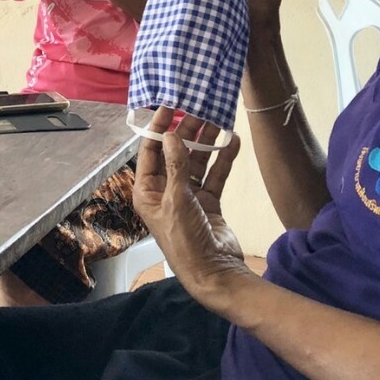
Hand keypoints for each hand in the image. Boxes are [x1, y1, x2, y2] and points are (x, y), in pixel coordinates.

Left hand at [132, 107, 250, 307]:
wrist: (214, 272)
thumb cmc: (185, 239)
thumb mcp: (177, 201)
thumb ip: (176, 166)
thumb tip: (171, 134)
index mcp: (146, 192)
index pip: (149, 152)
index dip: (158, 128)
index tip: (170, 106)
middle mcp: (165, 191)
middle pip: (175, 153)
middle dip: (186, 131)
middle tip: (199, 108)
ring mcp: (188, 196)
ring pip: (196, 161)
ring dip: (206, 142)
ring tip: (217, 118)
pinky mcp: (208, 202)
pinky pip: (215, 175)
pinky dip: (223, 159)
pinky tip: (233, 141)